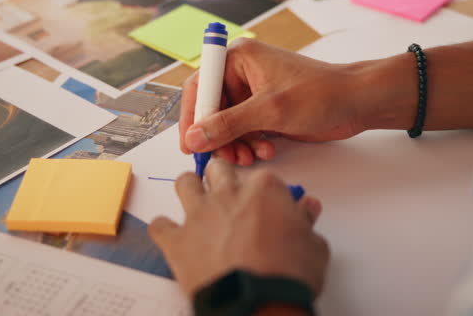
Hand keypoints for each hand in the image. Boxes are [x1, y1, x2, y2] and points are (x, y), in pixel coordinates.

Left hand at [148, 160, 329, 298]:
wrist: (257, 302)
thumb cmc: (287, 275)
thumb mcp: (313, 246)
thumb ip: (306, 221)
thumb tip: (307, 208)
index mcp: (263, 189)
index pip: (262, 177)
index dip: (264, 193)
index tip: (268, 206)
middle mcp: (227, 194)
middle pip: (219, 170)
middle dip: (223, 179)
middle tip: (229, 198)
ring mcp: (199, 215)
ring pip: (184, 183)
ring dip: (190, 190)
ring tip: (197, 205)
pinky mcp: (178, 241)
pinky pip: (159, 225)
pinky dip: (164, 230)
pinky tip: (174, 237)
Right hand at [179, 39, 370, 165]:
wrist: (357, 102)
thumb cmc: (320, 94)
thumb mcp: (270, 110)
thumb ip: (228, 124)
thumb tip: (194, 138)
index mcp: (238, 58)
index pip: (199, 86)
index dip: (191, 116)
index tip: (190, 144)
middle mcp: (242, 73)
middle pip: (211, 109)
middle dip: (218, 136)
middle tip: (225, 158)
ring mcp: (255, 93)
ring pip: (227, 124)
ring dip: (235, 144)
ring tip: (250, 157)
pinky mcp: (267, 110)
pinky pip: (245, 130)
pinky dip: (249, 144)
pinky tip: (265, 151)